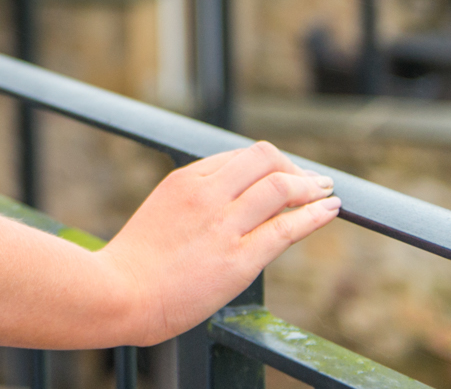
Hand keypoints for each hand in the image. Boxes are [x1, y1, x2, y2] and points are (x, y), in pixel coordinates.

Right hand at [97, 141, 340, 345]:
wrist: (120, 293)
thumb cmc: (136, 261)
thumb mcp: (163, 211)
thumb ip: (195, 200)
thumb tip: (232, 197)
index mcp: (186, 179)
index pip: (239, 157)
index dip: (270, 164)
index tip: (285, 175)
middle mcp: (207, 194)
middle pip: (264, 159)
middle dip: (293, 167)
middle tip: (310, 181)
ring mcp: (224, 225)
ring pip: (280, 186)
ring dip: (310, 186)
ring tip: (326, 192)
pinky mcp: (238, 260)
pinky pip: (286, 229)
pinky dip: (315, 216)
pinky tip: (331, 210)